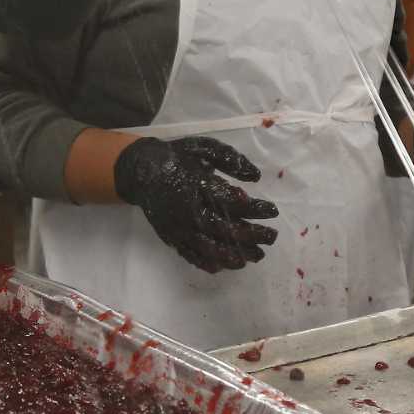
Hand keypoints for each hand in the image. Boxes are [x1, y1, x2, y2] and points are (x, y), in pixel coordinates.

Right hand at [113, 136, 278, 272]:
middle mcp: (188, 208)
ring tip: (256, 256)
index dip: (254, 208)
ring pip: (209, 246)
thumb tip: (255, 176)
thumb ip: (229, 159)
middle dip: (252, 235)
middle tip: (271, 237)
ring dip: (235, 253)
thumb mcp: (203, 147)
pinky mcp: (171, 236)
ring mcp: (178, 226)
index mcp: (196, 183)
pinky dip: (206, 262)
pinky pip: (189, 254)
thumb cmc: (176, 157)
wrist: (140, 170)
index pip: (231, 201)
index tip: (273, 211)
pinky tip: (224, 267)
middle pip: (224, 227)